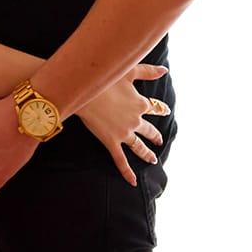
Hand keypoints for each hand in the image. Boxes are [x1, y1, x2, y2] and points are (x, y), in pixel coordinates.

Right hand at [76, 63, 170, 186]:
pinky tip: (132, 181)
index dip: (160, 109)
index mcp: (140, 103)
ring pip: (139, 147)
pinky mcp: (112, 142)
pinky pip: (121, 160)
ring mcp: (124, 133)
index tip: (165, 110)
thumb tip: (166, 70)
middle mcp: (135, 120)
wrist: (86, 91)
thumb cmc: (106, 78)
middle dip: (155, 135)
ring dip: (146, 153)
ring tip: (152, 159)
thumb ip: (148, 71)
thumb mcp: (129, 71)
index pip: (154, 107)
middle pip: (149, 130)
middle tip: (159, 140)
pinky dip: (127, 172)